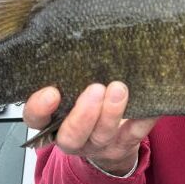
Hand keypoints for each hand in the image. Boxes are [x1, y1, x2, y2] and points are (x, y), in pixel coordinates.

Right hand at [23, 81, 157, 175]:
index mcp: (52, 122)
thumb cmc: (84, 104)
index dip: (39, 109)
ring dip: (111, 113)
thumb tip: (80, 37)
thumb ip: (68, 75)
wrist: (108, 140)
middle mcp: (72, 138)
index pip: (35, 120)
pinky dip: (142, 120)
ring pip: (102, 135)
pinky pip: (134, 134)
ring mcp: (98, 145)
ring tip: (119, 89)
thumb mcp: (70, 90)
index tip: (51, 92)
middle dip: (83, 114)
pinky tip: (148, 107)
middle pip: (71, 135)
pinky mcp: (123, 145)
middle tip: (95, 89)